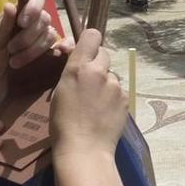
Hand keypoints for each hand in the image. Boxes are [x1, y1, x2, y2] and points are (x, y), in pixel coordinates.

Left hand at [0, 0, 61, 97]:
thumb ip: (2, 25)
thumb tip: (10, 5)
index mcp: (17, 15)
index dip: (33, 8)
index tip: (22, 23)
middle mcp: (33, 23)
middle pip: (44, 18)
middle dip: (28, 36)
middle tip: (11, 49)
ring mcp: (42, 38)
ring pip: (50, 35)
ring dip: (33, 49)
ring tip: (14, 62)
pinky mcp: (49, 53)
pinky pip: (61, 46)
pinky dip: (63, 48)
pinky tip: (56, 54)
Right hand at [50, 27, 126, 159]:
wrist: (84, 149)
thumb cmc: (62, 123)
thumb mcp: (59, 91)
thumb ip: (71, 70)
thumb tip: (76, 57)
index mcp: (79, 67)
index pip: (92, 36)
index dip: (89, 42)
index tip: (85, 52)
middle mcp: (99, 71)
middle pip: (104, 53)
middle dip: (97, 63)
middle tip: (89, 81)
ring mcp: (115, 86)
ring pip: (111, 75)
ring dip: (105, 83)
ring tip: (95, 104)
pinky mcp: (125, 99)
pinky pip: (118, 91)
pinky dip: (112, 98)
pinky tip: (104, 113)